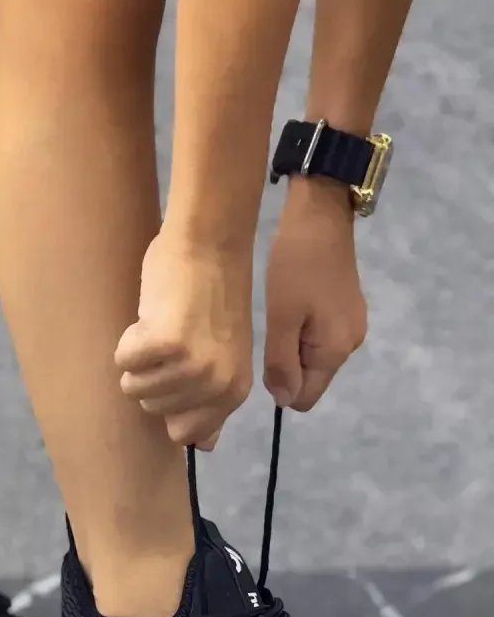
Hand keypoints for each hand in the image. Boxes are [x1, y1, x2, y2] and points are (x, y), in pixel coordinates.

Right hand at [115, 232, 252, 449]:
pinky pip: (123, 359)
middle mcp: (216, 385)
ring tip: (163, 325)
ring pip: (134, 386)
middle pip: (153, 409)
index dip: (169, 402)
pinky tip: (152, 316)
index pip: (182, 435)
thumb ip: (214, 403)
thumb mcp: (225, 356)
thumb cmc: (214, 295)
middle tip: (173, 339)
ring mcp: (192, 366)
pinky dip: (129, 337)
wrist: (210, 243)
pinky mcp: (164, 344)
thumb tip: (203, 447)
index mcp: (234, 392)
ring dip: (139, 356)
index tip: (178, 371)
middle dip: (153, 376)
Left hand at [264, 180, 366, 411]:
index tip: (265, 357)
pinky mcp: (346, 310)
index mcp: (336, 351)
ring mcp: (350, 327)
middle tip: (270, 330)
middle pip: (311, 378)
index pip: (306, 397)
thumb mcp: (282, 317)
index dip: (281, 387)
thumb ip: (281, 363)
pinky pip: (318, 337)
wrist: (321, 215)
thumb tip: (284, 401)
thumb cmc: (297, 265)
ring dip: (292, 345)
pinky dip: (301, 330)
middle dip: (287, 365)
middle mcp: (350, 345)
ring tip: (279, 315)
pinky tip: (291, 305)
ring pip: (312, 357)